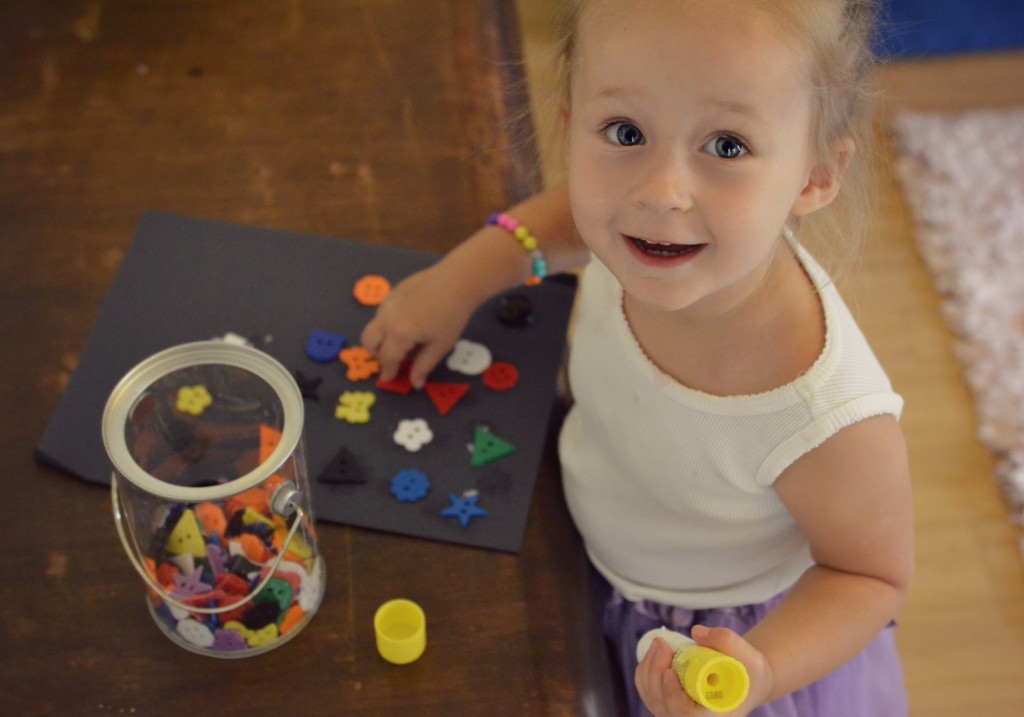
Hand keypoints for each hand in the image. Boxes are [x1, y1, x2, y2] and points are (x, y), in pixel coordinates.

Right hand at [360, 264, 476, 388]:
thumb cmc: (452, 316)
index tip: (390, 378)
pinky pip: (382, 314)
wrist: (457, 281)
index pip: (387, 358)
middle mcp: (386, 318)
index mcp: (399, 333)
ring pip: (374, 326)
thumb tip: (414, 383)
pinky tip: (410, 322)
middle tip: (394, 359)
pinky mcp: (391, 293)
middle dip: (377, 354)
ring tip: (406, 340)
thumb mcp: (440, 345)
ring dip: (382, 339)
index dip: (388, 371)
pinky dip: (388, 324)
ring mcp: (386, 303)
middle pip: (368, 342)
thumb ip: (424, 365)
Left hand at [635, 627, 771, 716]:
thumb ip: (727, 640)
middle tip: (661, 645)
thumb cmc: (750, 670)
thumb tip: (696, 633)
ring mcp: (680, 715)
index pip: (686, 716)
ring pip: (653, 700)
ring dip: (648, 671)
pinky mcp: (670, 705)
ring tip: (659, 644)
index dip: (672, 696)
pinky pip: (649, 694)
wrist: (747, 679)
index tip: (669, 671)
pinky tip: (653, 654)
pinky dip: (645, 674)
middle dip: (655, 673)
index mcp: (715, 716)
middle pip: (664, 707)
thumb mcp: (748, 655)